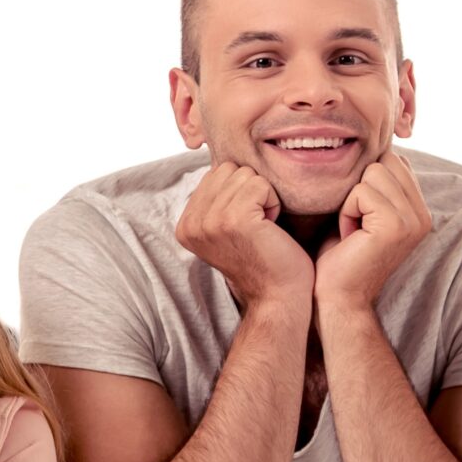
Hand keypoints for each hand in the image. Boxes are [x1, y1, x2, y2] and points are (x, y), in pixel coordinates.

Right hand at [174, 162, 312, 306]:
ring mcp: (210, 221)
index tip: (245, 226)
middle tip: (256, 226)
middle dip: (250, 191)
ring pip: (245, 174)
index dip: (239, 193)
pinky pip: (261, 184)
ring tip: (263, 227)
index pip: (214, 174)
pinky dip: (273, 202)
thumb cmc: (262, 259)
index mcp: (185, 224)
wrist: (277, 296)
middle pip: (228, 169)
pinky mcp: (234, 219)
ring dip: (263, 197)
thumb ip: (215, 201)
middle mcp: (191, 223)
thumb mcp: (225, 228)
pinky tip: (270, 227)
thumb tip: (223, 164)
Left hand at [313, 154, 431, 310]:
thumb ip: (376, 184)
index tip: (361, 214)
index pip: (396, 161)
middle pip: (386, 160)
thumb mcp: (363, 212)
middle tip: (355, 222)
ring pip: (373, 172)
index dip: (367, 179)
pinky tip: (350, 235)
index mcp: (419, 209)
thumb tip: (372, 144)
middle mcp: (423, 214)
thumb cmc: (341, 255)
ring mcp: (412, 220)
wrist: (339, 297)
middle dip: (360, 186)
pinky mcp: (395, 226)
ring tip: (353, 229)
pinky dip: (347, 211)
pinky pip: (361, 191)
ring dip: (352, 200)